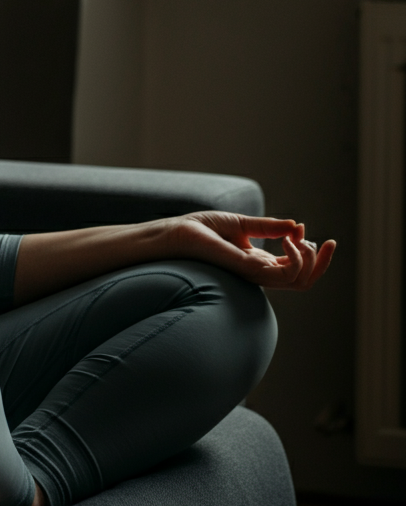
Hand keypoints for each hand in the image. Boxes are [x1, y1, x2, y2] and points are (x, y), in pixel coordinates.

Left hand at [169, 211, 334, 289]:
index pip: (295, 268)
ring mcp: (255, 273)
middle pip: (303, 280)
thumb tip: (297, 226)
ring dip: (310, 260)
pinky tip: (289, 240)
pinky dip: (296, 258)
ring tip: (300, 240)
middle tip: (326, 243)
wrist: (180, 232)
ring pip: (299, 281)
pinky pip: (284, 275)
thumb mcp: (242, 223)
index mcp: (259, 262)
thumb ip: (269, 227)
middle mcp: (260, 271)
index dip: (313, 255)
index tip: (311, 233)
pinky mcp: (248, 270)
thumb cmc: (203, 228)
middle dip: (322, 264)